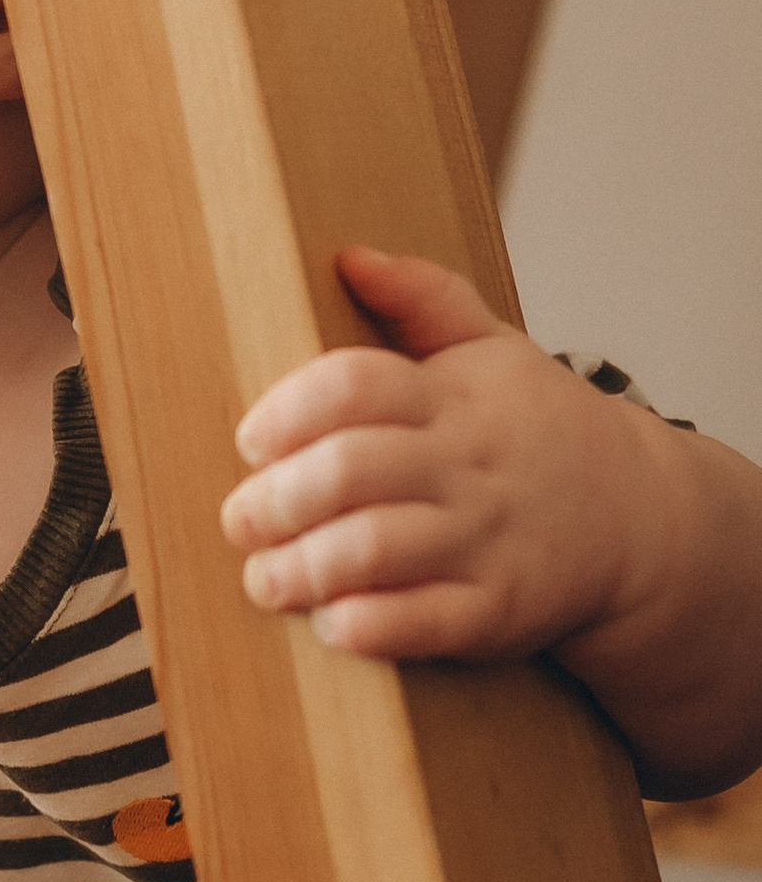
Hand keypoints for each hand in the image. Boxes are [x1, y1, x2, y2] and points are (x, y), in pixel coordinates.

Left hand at [220, 246, 624, 663]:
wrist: (641, 516)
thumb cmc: (539, 429)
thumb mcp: (493, 350)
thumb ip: (423, 298)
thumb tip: (349, 256)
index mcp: (455, 398)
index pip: (356, 385)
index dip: (289, 411)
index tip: (251, 440)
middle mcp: (469, 467)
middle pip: (351, 470)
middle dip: (277, 499)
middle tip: (239, 520)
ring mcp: (488, 540)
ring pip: (376, 549)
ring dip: (304, 567)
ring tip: (264, 578)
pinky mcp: (501, 610)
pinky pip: (424, 623)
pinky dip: (368, 625)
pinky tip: (333, 622)